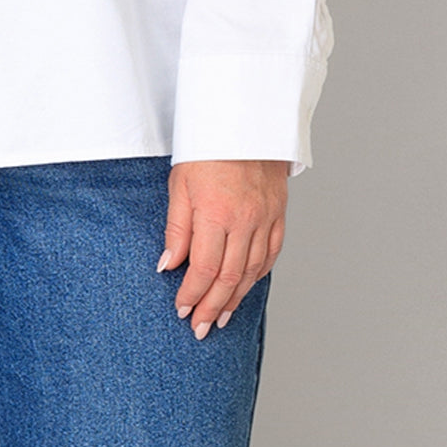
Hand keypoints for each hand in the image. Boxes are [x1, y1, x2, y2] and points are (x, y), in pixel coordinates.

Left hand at [157, 160, 287, 337]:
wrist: (244, 119)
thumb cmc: (206, 147)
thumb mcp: (180, 184)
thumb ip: (177, 229)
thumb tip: (168, 265)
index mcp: (216, 212)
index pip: (205, 268)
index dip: (192, 293)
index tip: (181, 309)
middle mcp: (244, 220)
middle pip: (230, 277)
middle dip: (212, 306)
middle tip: (200, 327)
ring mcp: (265, 218)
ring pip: (252, 271)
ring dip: (235, 298)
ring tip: (221, 316)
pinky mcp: (278, 213)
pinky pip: (271, 253)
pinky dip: (258, 275)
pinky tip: (246, 287)